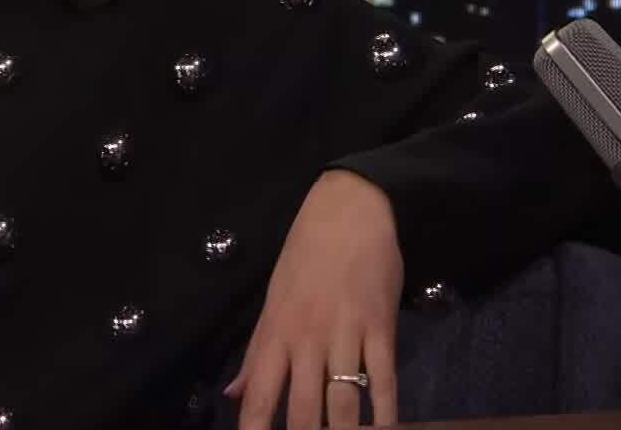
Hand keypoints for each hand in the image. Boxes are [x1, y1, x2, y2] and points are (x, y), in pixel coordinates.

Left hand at [226, 169, 403, 428]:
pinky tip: (388, 429)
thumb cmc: (305, 257)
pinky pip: (384, 379)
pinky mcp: (381, 328)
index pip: (260, 393)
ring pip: (343, 401)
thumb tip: (232, 393)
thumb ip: (256, 352)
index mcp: (276, 333)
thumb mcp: (272, 301)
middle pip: (303, 408)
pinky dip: (387, 412)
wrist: (348, 212)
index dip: (256, 427)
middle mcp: (307, 339)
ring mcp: (345, 334)